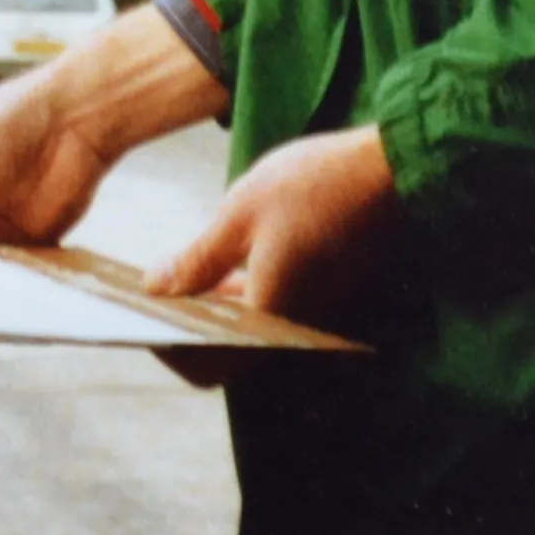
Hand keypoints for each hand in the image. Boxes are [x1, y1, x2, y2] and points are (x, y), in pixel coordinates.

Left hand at [145, 126, 398, 328]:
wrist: (390, 166)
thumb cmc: (315, 185)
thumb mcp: (240, 214)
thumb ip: (197, 259)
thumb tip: (155, 289)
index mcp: (271, 317)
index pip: (212, 368)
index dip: (173, 353)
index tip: (144, 322)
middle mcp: (292, 326)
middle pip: (229, 351)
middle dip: (186, 328)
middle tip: (150, 298)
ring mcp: (308, 308)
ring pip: (249, 329)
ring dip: (211, 309)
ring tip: (173, 277)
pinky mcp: (317, 287)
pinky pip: (270, 306)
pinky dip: (239, 293)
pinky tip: (217, 265)